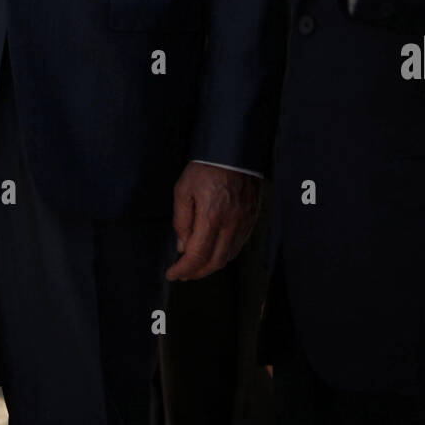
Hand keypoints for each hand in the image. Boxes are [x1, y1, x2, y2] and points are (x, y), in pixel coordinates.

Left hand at [166, 161, 259, 279]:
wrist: (233, 150)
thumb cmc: (207, 167)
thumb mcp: (183, 189)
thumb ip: (181, 221)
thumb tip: (182, 246)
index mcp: (211, 216)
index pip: (197, 255)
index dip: (183, 269)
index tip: (172, 273)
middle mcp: (231, 223)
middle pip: (214, 262)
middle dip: (196, 273)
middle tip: (183, 273)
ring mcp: (244, 222)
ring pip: (228, 257)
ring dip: (210, 266)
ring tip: (196, 264)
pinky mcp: (251, 218)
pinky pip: (238, 245)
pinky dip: (225, 254)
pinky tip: (214, 251)